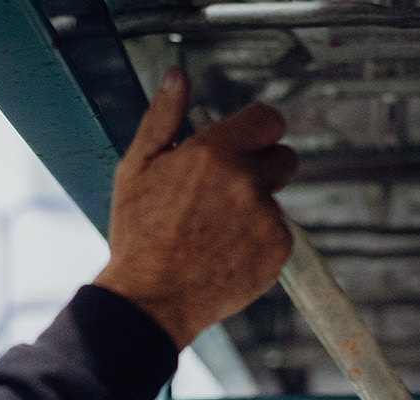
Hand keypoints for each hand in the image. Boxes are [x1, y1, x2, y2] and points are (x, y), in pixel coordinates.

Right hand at [92, 68, 297, 348]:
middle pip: (283, 157)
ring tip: (216, 232)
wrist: (150, 301)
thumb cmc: (138, 237)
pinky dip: (259, 241)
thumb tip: (177, 79)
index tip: (245, 144)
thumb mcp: (136, 170)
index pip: (267, 119)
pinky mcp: (277, 250)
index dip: (256, 131)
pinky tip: (226, 252)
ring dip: (255, 209)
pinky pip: (279, 234)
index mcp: (213, 153)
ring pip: (275, 199)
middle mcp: (245, 181)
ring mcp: (265, 217)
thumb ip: (163, 119)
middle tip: (227, 193)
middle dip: (262, 168)